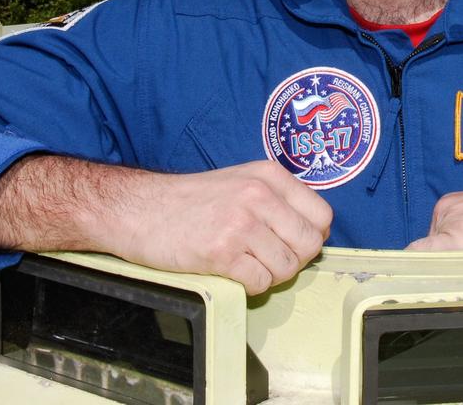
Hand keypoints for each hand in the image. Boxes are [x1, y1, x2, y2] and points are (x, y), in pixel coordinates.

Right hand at [111, 160, 332, 293]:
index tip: (292, 242)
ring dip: (270, 275)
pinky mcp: (222, 252)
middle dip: (294, 260)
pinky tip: (232, 272)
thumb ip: (277, 199)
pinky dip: (251, 285)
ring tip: (247, 264)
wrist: (140, 209)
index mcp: (269, 176)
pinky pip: (260, 283)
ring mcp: (241, 224)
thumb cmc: (191, 200)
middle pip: (310, 244)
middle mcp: (260, 196)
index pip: (322, 215)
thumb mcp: (242, 181)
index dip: (311, 236)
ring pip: (287, 268)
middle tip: (269, 259)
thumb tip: (314, 232)